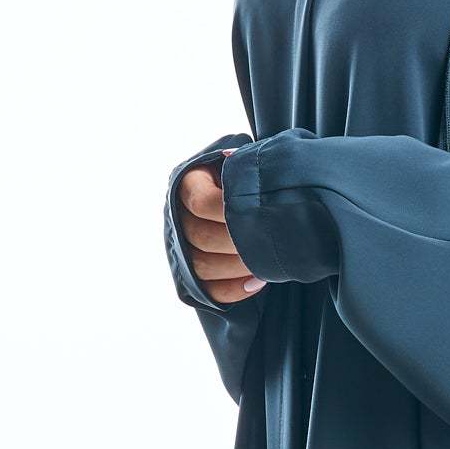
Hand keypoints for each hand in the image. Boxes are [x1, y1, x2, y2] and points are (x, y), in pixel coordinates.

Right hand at [177, 149, 266, 303]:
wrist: (259, 196)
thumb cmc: (255, 173)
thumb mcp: (248, 160)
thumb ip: (242, 162)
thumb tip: (232, 158)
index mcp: (188, 183)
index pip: (202, 203)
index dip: (231, 210)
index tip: (261, 210)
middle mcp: (178, 216)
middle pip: (201, 238)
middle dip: (241, 243)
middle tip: (272, 241)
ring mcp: (182, 247)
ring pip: (201, 267)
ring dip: (239, 267)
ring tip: (270, 262)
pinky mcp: (195, 274)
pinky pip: (207, 290)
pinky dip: (233, 290)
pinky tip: (258, 282)